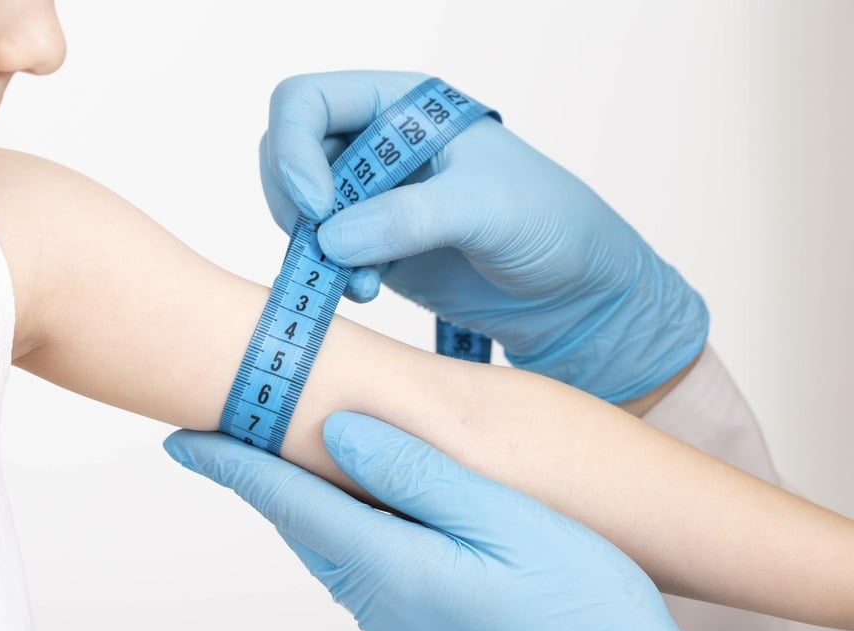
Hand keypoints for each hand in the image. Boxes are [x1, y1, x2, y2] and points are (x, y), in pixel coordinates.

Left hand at [163, 412, 714, 630]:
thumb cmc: (583, 610)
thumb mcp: (505, 520)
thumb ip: (418, 474)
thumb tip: (337, 432)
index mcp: (390, 565)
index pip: (287, 502)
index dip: (231, 465)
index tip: (183, 439)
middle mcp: (377, 602)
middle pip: (299, 526)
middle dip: (258, 478)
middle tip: (230, 430)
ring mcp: (398, 627)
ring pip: (329, 549)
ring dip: (301, 504)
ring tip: (289, 458)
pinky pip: (361, 572)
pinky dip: (343, 531)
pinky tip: (364, 508)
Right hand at [260, 70, 707, 402]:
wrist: (575, 296)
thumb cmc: (552, 227)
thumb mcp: (487, 209)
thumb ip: (409, 217)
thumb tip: (330, 238)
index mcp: (403, 108)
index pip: (306, 102)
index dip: (293, 149)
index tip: (319, 207)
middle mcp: (378, 147)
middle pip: (286, 155)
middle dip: (295, 203)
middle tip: (326, 246)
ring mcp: (372, 200)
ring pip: (297, 210)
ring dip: (310, 247)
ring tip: (357, 281)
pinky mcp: (373, 250)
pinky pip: (319, 255)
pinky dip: (327, 275)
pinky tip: (364, 292)